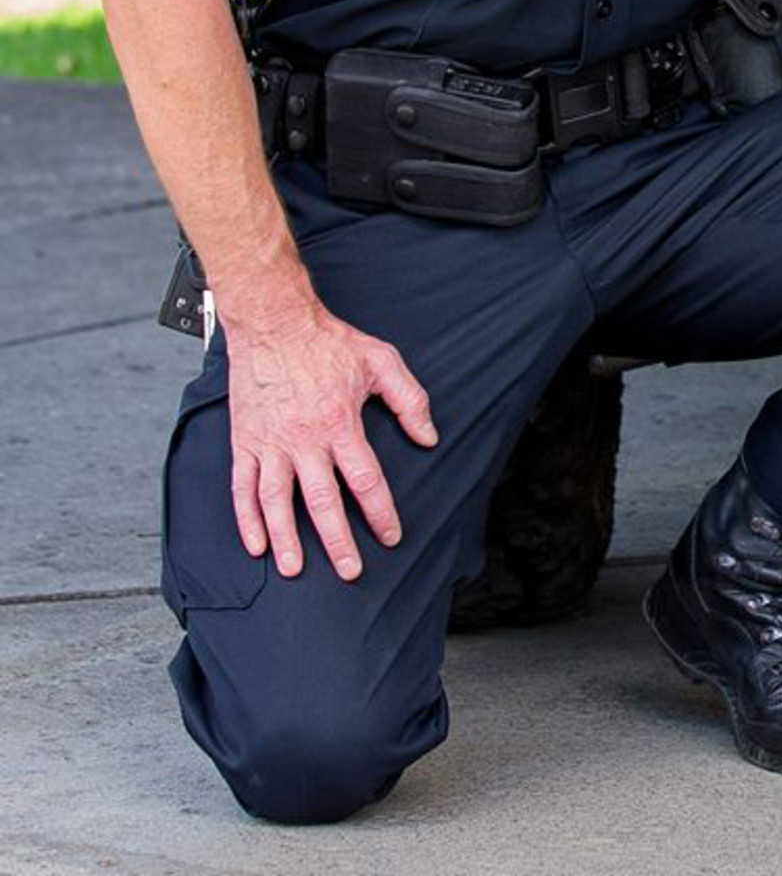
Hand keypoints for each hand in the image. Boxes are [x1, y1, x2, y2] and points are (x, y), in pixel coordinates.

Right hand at [224, 300, 437, 580]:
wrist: (274, 321)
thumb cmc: (327, 341)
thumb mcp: (381, 361)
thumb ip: (409, 400)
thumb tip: (428, 436)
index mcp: (340, 423)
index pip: (366, 480)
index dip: (380, 513)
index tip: (390, 535)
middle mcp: (304, 439)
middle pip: (323, 502)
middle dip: (337, 541)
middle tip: (349, 571)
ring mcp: (271, 443)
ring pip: (277, 502)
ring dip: (286, 538)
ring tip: (295, 568)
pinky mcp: (246, 441)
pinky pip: (243, 487)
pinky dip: (247, 519)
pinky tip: (256, 543)